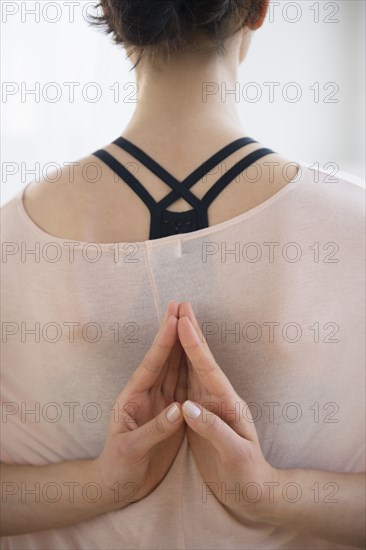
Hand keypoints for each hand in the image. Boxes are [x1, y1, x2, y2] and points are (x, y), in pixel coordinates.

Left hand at [94, 301, 186, 505]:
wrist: (118, 485)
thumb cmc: (119, 468)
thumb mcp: (133, 450)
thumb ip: (156, 429)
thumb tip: (180, 408)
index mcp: (133, 399)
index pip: (151, 365)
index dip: (163, 342)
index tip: (174, 319)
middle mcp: (146, 395)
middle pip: (163, 359)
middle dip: (172, 332)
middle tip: (181, 305)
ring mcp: (159, 403)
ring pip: (173, 368)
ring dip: (182, 345)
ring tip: (190, 322)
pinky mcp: (169, 414)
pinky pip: (182, 386)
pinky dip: (189, 368)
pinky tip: (197, 356)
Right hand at [177, 301, 277, 521]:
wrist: (253, 491)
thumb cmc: (246, 475)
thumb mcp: (233, 455)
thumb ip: (212, 429)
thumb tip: (185, 407)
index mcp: (227, 403)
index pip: (207, 368)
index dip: (194, 345)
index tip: (183, 321)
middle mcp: (218, 398)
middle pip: (201, 359)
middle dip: (191, 332)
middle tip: (180, 305)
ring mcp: (209, 405)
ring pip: (193, 367)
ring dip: (184, 343)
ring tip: (176, 321)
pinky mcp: (201, 415)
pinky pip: (187, 383)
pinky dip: (179, 365)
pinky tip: (174, 356)